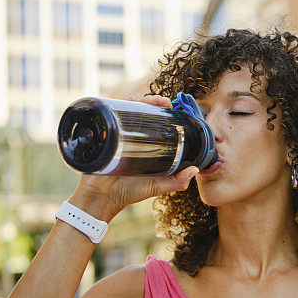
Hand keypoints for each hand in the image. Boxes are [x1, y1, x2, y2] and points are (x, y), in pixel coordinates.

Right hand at [68, 95, 198, 221]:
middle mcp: (132, 138)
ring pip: (129, 111)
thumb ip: (176, 182)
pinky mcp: (106, 134)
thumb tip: (195, 170)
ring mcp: (118, 135)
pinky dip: (120, 104)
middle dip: (154, 103)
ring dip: (141, 100)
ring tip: (154, 101)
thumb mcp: (156, 186)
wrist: (102, 197)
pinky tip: (130, 100)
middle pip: (143, 113)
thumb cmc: (129, 193)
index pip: (156, 125)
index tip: (176, 110)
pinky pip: (112, 115)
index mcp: (146, 147)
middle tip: (166, 103)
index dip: (165, 115)